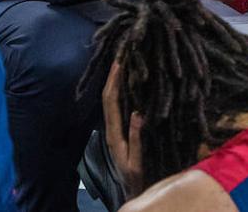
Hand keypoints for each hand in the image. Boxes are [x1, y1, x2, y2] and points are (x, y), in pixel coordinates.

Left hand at [102, 62, 145, 197]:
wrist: (133, 192)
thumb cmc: (136, 179)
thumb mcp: (137, 162)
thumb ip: (137, 139)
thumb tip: (138, 113)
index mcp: (113, 133)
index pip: (110, 101)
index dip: (113, 80)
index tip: (120, 61)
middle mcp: (111, 128)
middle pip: (108, 96)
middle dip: (113, 75)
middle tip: (123, 54)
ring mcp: (115, 128)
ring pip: (113, 99)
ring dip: (117, 80)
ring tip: (126, 62)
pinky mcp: (121, 130)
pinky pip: (119, 105)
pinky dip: (123, 90)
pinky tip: (131, 82)